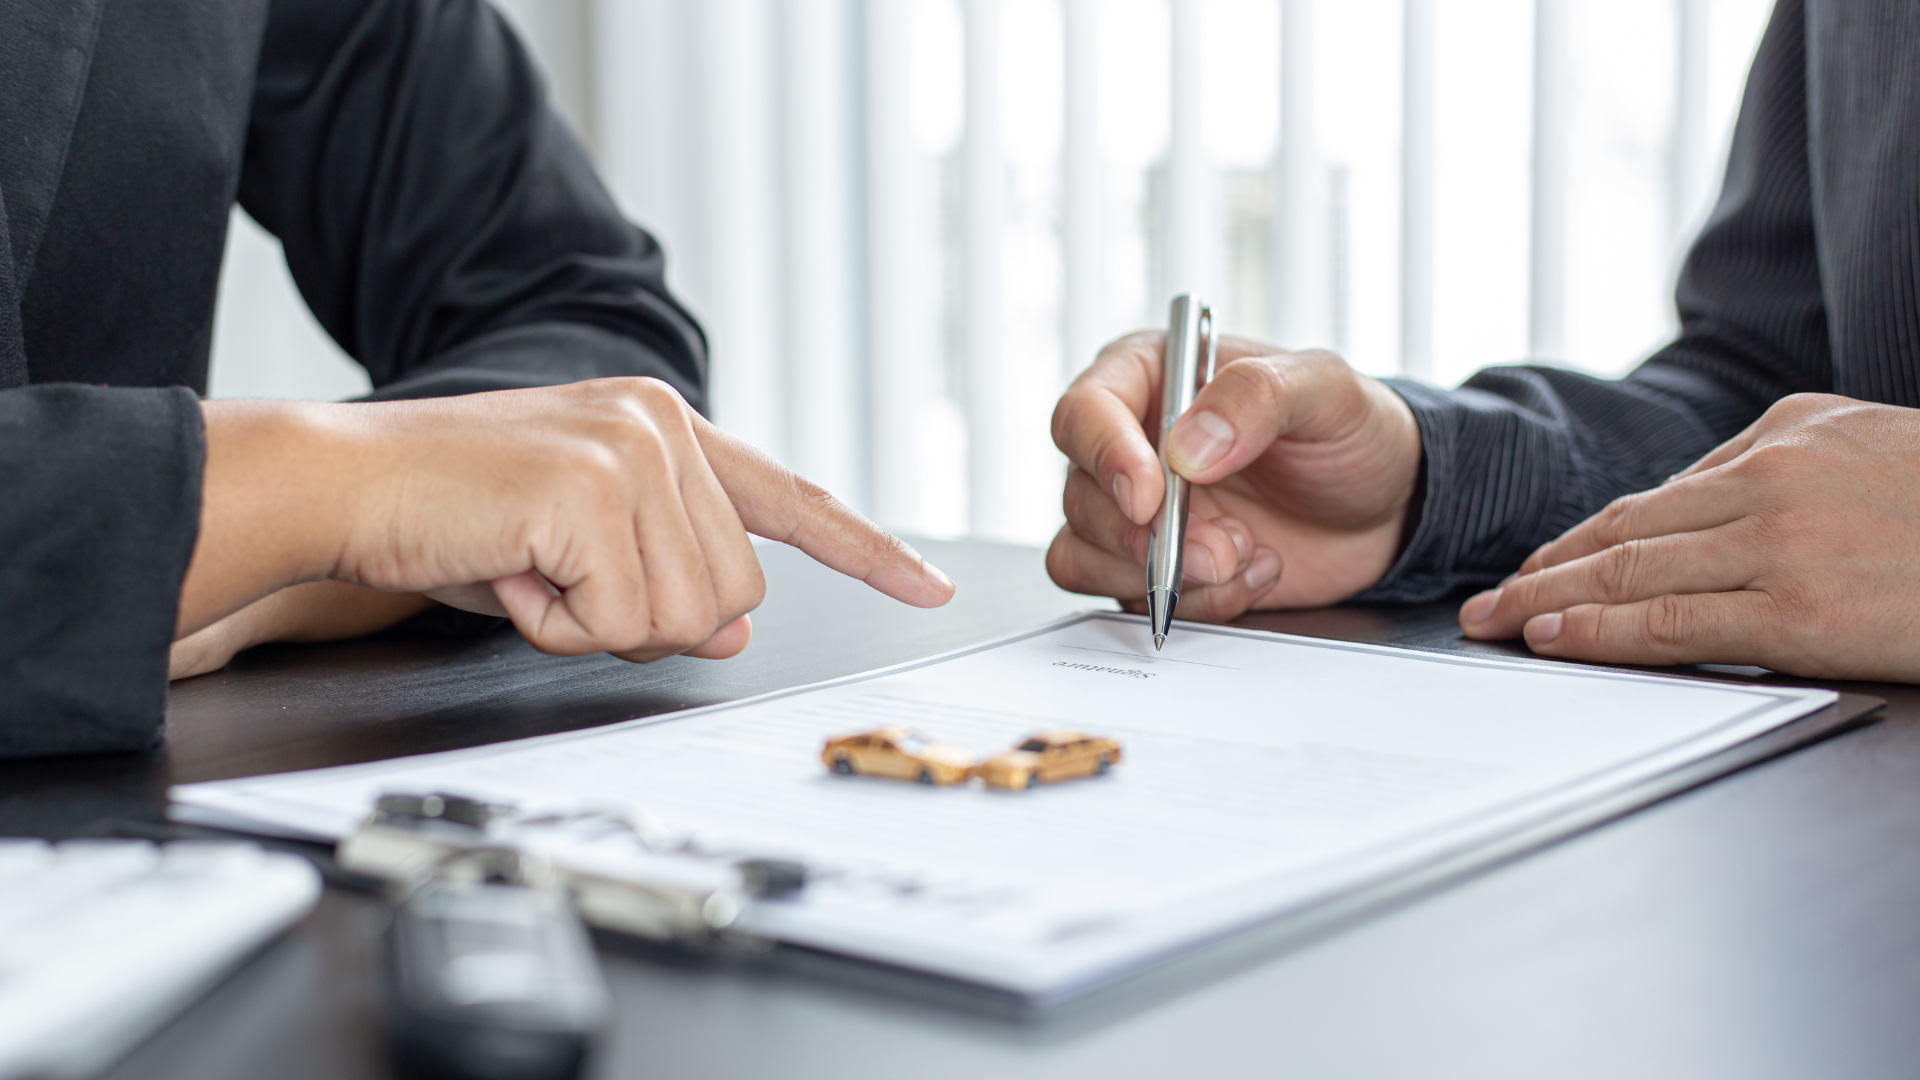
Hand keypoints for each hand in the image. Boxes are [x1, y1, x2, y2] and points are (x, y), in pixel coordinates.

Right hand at [181, 378, 954, 663]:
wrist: (344, 484)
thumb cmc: (451, 517)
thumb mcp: (575, 554)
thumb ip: (663, 574)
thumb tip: (734, 625)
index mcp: (667, 427)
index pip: (789, 497)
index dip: (865, 548)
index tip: (928, 586)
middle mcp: (665, 424)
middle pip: (733, 595)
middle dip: (641, 618)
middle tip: (552, 579)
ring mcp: (636, 451)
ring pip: (686, 618)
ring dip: (595, 624)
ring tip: (525, 567)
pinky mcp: (595, 490)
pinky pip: (621, 622)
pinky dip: (558, 626)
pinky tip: (508, 570)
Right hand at [1047, 331, 1421, 619]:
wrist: (1385, 508)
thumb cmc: (1351, 432)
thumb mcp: (1326, 391)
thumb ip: (1257, 396)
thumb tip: (1187, 446)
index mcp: (1152, 377)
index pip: (1083, 413)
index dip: (1104, 457)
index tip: (1151, 498)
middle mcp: (1130, 443)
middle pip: (1081, 496)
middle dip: (1151, 538)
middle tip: (1226, 548)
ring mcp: (1137, 511)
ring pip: (1087, 554)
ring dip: (1165, 574)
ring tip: (1246, 554)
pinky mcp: (1152, 566)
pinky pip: (1127, 599)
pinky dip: (1192, 602)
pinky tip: (1252, 575)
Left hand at [1457, 393, 1919, 679]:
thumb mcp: (1874, 446)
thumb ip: (1783, 465)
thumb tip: (1695, 502)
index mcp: (1786, 435)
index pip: (1654, 497)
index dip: (1581, 539)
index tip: (1536, 567)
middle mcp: (1770, 481)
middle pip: (1623, 532)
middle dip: (1543, 571)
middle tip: (1486, 604)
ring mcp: (1780, 545)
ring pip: (1632, 573)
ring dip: (1550, 601)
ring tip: (1499, 626)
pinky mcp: (1800, 611)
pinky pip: (1674, 623)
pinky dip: (1602, 632)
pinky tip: (1556, 640)